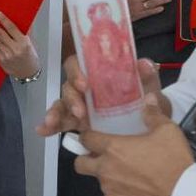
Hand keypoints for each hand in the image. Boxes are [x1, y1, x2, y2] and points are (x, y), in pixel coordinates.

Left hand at [0, 10, 38, 77]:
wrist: (28, 72)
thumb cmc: (29, 56)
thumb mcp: (30, 42)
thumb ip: (24, 31)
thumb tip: (20, 17)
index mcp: (23, 42)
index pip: (12, 28)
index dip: (3, 20)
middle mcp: (15, 49)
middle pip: (0, 34)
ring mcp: (7, 56)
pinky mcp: (2, 60)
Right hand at [37, 55, 164, 136]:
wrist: (152, 125)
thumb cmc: (148, 101)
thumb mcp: (150, 89)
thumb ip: (148, 77)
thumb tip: (144, 64)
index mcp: (101, 73)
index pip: (82, 64)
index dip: (78, 71)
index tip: (85, 85)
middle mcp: (86, 87)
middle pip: (69, 85)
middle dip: (71, 98)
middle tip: (79, 112)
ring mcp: (80, 104)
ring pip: (62, 104)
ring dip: (56, 113)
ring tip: (53, 124)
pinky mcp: (77, 122)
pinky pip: (61, 121)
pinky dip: (51, 126)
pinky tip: (43, 131)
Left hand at [73, 116, 193, 195]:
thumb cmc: (175, 165)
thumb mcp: (168, 131)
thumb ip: (153, 114)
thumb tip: (149, 102)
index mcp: (114, 148)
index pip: (86, 139)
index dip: (87, 136)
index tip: (92, 137)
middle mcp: (106, 170)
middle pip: (80, 163)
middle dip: (86, 159)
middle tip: (101, 157)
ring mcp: (109, 190)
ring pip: (98, 182)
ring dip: (107, 177)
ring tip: (128, 175)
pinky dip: (119, 195)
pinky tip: (134, 191)